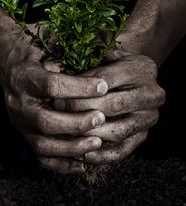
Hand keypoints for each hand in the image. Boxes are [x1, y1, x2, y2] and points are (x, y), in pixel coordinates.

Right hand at [0, 24, 107, 173]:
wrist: (9, 62)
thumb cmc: (34, 49)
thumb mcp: (48, 39)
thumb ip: (70, 42)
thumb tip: (103, 39)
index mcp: (23, 76)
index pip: (51, 85)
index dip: (79, 87)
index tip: (103, 85)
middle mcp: (17, 102)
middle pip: (45, 120)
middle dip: (76, 122)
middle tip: (101, 117)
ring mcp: (19, 122)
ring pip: (43, 144)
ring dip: (72, 146)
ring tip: (98, 141)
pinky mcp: (24, 134)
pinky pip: (41, 157)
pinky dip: (63, 164)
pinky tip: (84, 162)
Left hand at [54, 50, 165, 164]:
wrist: (139, 80)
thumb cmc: (115, 65)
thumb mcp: (108, 54)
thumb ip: (92, 57)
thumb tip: (63, 64)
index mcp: (142, 69)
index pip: (106, 80)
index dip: (80, 88)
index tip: (58, 95)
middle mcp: (151, 94)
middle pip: (112, 105)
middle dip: (81, 110)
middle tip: (59, 113)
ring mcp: (150, 117)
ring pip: (118, 130)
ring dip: (90, 134)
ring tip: (68, 133)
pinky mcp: (144, 136)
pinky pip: (123, 150)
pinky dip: (103, 156)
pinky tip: (84, 154)